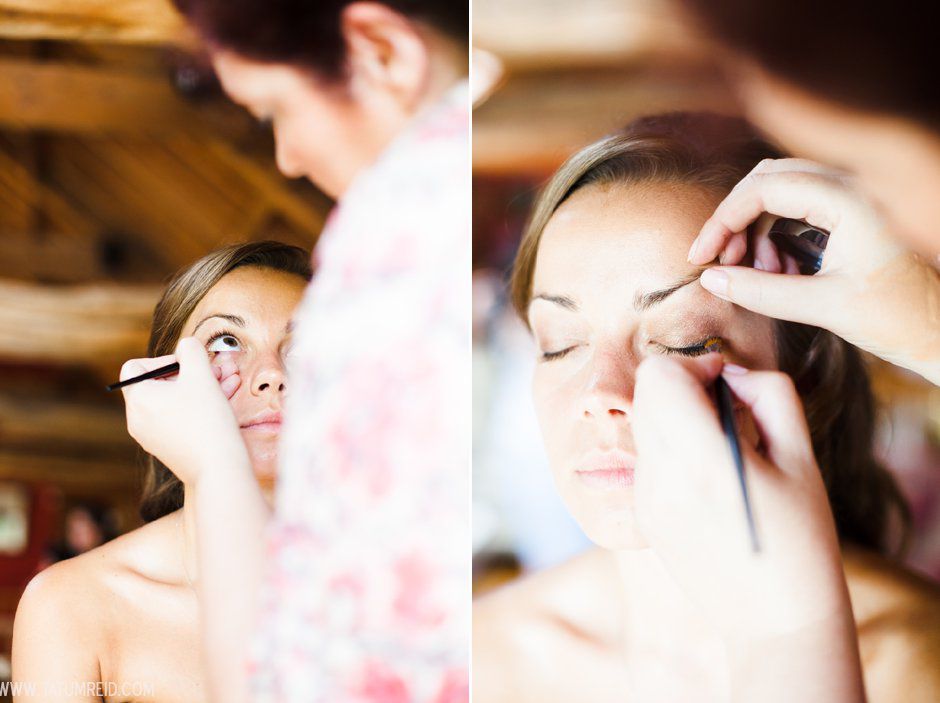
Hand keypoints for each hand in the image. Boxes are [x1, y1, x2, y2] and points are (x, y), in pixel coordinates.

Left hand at [121, 337, 246, 486]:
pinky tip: (227, 398)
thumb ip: (191, 351)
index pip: (135, 367)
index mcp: (138, 399)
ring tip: (231, 379)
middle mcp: (139, 419)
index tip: (187, 364)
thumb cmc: (206, 420)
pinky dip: (200, 406)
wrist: (218, 469)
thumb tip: (186, 346)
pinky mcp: (170, 448)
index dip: (162, 359)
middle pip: (160, 384)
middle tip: (218, 369)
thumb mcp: (200, 375)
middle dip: (193, 372)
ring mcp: (153, 436)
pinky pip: (181, 418)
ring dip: (203, 387)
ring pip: (176, 400)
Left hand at [631, 354, 853, 640]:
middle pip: (645, 393)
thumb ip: (769, 395)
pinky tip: (708, 481)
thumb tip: (731, 372)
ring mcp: (644, 500)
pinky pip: (647, 458)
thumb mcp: (801, 458)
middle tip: (725, 413)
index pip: (659, 375)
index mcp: (702, 461)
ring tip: (720, 450)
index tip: (726, 385)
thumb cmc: (801, 539)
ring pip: (644, 424)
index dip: (693, 366)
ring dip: (676, 419)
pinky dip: (672, 451)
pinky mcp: (641, 516)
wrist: (775, 622)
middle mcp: (661, 478)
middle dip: (682, 388)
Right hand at [689, 158, 939, 383]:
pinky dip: (779, 231)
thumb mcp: (823, 308)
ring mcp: (858, 192)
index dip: (723, 221)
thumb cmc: (899, 319)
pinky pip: (802, 203)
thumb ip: (761, 291)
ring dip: (757, 227)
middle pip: (769, 178)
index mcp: (851, 200)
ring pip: (783, 188)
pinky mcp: (857, 208)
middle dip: (737, 218)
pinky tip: (779, 269)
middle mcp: (856, 185)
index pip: (764, 189)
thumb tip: (711, 279)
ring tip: (758, 273)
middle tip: (720, 261)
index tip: (702, 256)